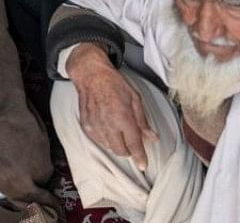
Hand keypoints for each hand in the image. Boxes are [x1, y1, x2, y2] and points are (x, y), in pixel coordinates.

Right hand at [66, 44, 155, 170]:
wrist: (91, 75)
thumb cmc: (114, 83)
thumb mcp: (135, 99)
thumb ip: (143, 121)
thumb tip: (153, 137)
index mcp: (123, 117)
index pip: (134, 145)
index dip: (140, 157)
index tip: (143, 165)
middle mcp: (108, 124)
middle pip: (121, 151)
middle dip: (129, 150)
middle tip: (132, 140)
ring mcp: (95, 126)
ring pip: (109, 147)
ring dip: (117, 143)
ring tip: (118, 128)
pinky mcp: (86, 126)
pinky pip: (99, 140)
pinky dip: (106, 138)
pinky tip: (108, 125)